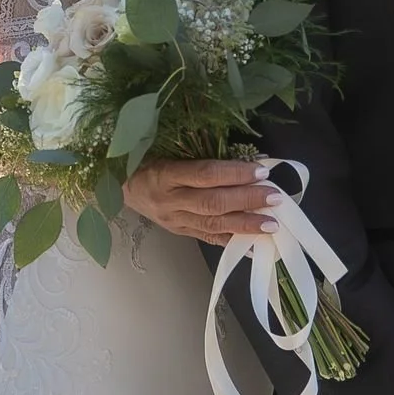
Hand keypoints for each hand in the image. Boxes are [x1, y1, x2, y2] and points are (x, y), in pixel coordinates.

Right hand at [120, 156, 287, 242]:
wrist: (118, 185)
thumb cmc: (144, 159)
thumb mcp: (164, 148)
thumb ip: (198, 154)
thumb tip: (242, 157)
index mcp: (164, 174)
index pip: (205, 175)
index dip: (234, 173)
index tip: (260, 170)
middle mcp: (169, 200)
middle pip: (213, 202)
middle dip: (247, 200)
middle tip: (274, 198)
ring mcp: (174, 220)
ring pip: (212, 223)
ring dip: (245, 224)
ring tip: (271, 224)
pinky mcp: (179, 231)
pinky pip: (207, 237)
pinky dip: (231, 241)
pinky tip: (253, 245)